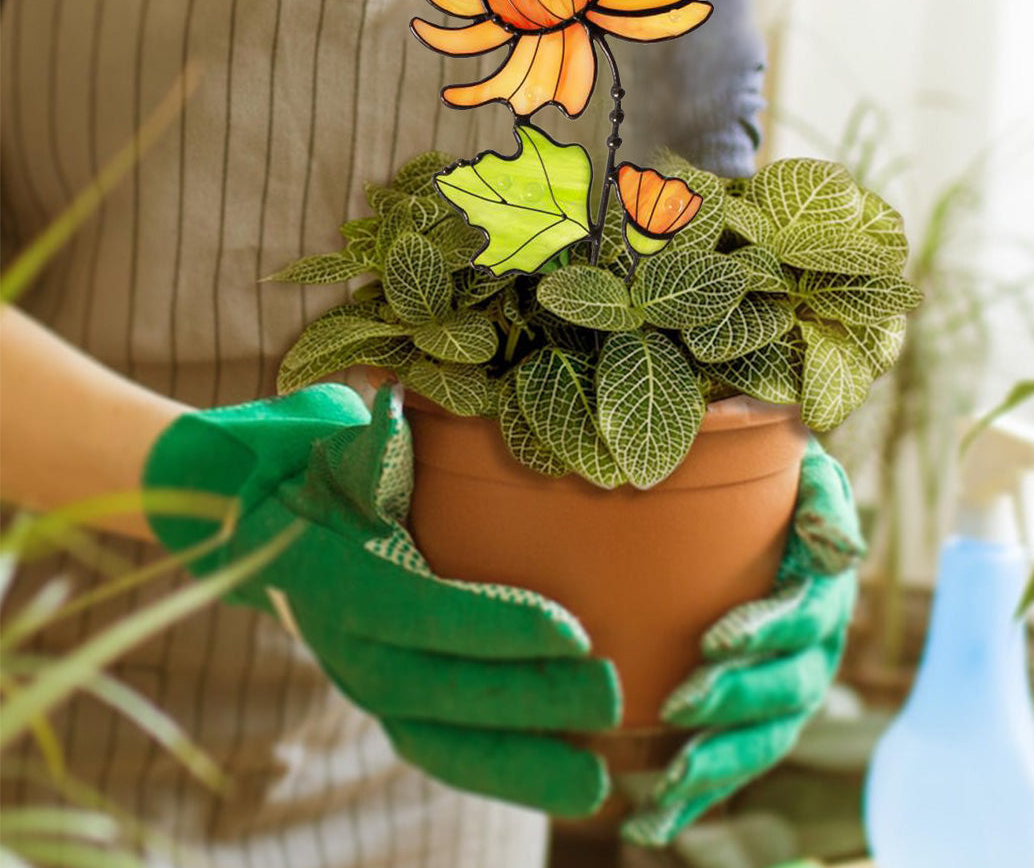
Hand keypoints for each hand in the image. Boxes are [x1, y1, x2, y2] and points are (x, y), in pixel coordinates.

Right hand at [143, 384, 620, 816]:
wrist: (267, 520)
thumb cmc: (326, 465)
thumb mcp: (343, 443)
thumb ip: (373, 437)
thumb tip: (396, 404)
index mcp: (336, 573)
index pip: (421, 611)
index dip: (495, 627)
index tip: (574, 631)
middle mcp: (345, 642)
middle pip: (439, 690)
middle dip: (528, 700)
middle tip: (612, 694)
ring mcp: (363, 680)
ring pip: (439, 741)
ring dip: (519, 765)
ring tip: (596, 784)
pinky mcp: (387, 702)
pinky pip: (441, 750)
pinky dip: (500, 772)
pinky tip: (564, 780)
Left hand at [621, 437, 863, 845]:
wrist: (768, 526)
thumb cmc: (775, 494)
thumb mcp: (805, 474)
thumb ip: (821, 497)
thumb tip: (839, 548)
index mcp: (823, 596)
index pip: (801, 619)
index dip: (765, 631)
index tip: (714, 640)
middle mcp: (813, 655)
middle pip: (785, 690)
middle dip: (734, 701)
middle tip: (677, 705)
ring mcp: (785, 696)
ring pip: (761, 743)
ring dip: (714, 769)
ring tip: (661, 796)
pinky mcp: (753, 724)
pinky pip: (731, 769)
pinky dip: (693, 803)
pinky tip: (647, 828)